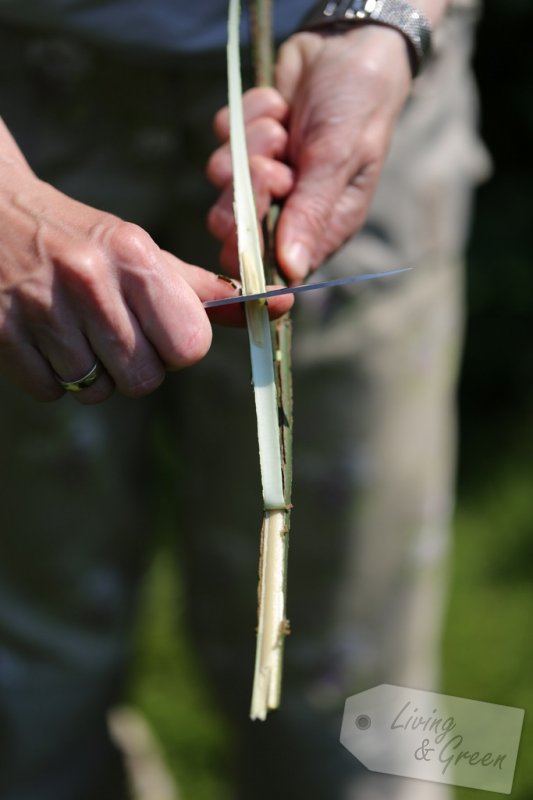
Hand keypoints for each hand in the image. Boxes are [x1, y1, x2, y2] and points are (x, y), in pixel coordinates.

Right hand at [0, 123, 291, 403]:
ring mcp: (41, 308)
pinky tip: (46, 340)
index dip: (179, 347)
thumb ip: (209, 291)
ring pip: (96, 391)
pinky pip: (51, 392)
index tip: (160, 329)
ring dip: (93, 373)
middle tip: (115, 332)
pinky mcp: (1, 333)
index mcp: (136, 256)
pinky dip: (53, 377)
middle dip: (136, 365)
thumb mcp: (146, 254)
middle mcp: (90, 279)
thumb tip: (282, 304)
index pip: (189, 345)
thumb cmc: (84, 241)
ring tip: (77, 332)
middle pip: (144, 379)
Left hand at [207, 24, 411, 281]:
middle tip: (277, 166)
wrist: (349, 43)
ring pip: (221, 181)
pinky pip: (221, 138)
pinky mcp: (243, 141)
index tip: (253, 225)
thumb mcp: (338, 160)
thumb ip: (311, 215)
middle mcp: (286, 209)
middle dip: (249, 193)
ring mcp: (260, 175)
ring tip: (284, 127)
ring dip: (251, 146)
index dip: (252, 253)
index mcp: (317, 228)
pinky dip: (247, 116)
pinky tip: (279, 105)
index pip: (270, 268)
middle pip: (233, 229)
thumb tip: (293, 272)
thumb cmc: (359, 107)